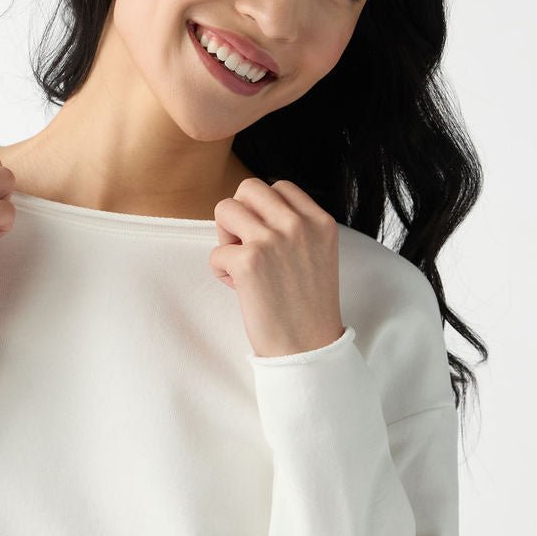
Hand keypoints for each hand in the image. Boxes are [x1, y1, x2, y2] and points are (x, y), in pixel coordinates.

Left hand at [209, 177, 345, 357]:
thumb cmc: (308, 306)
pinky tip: (240, 290)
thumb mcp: (318, 254)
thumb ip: (296, 228)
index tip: (267, 237)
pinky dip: (220, 272)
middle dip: (239, 215)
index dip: (263, 209)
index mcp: (320, 221)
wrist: (308, 348)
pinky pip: (215, 252)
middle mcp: (298, 224)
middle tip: (246, 246)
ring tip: (240, 264)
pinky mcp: (248, 262)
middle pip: (248, 188)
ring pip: (224, 209)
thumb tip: (252, 210)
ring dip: (225, 237)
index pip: (279, 187)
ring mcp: (272, 240)